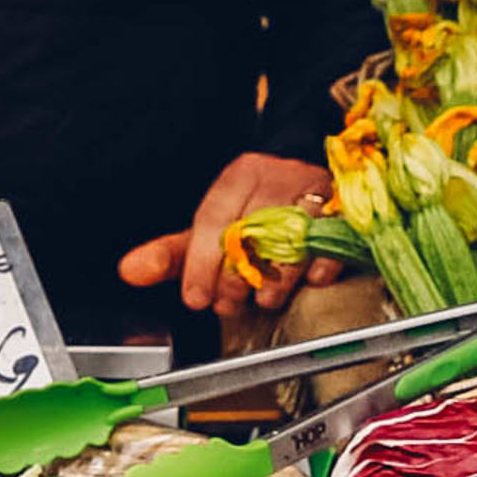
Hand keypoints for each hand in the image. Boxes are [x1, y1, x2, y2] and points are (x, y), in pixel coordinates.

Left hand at [119, 151, 340, 315]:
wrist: (311, 172)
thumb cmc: (257, 208)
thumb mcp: (211, 228)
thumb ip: (172, 253)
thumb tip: (129, 272)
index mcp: (239, 175)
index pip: (214, 219)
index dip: (201, 263)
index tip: (195, 298)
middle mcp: (277, 176)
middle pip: (251, 228)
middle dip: (236, 276)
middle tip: (229, 304)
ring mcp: (315, 189)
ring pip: (293, 234)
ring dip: (277, 276)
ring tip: (264, 299)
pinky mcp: (346, 208)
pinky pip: (335, 237)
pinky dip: (321, 263)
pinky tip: (311, 281)